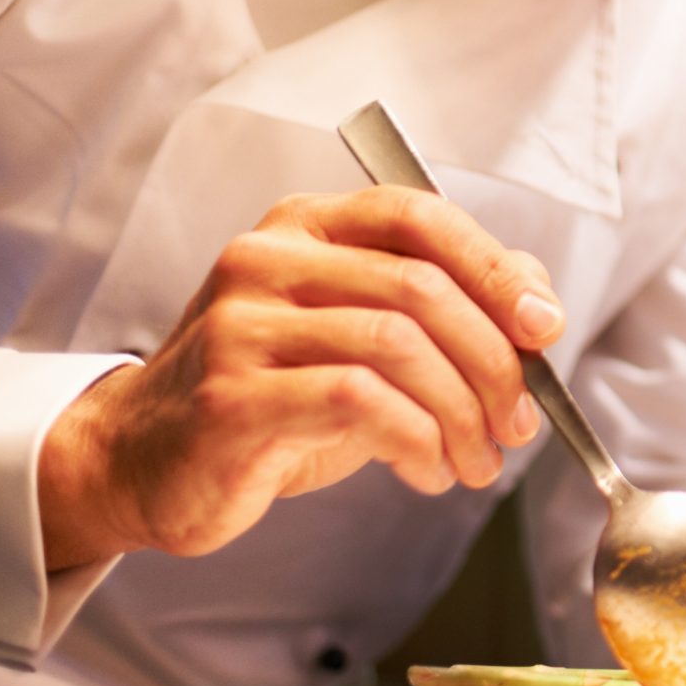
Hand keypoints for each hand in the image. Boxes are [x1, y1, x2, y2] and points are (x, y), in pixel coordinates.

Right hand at [37, 188, 564, 568]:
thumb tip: (537, 302)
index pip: (418, 215)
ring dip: (462, 413)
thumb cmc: (272, 398)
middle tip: (518, 422)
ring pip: (398, 345)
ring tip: (478, 460)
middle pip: (421, 287)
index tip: (544, 326)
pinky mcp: (231, 396)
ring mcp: (241, 325)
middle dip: (493, 361)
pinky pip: (359, 402)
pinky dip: (417, 440)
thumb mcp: (359, 335)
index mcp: (305, 226)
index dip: (495, 267)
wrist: (142, 463)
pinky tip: (428, 470)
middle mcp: (266, 261)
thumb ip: (443, 304)